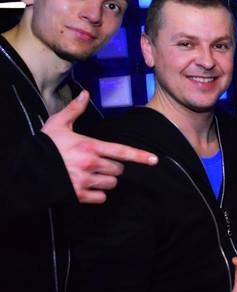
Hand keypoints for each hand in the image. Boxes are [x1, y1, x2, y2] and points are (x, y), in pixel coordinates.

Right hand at [42, 90, 157, 203]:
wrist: (26, 170)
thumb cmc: (44, 146)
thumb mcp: (58, 124)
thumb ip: (75, 110)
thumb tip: (86, 93)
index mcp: (89, 146)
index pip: (121, 151)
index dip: (140, 156)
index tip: (155, 160)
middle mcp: (91, 164)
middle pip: (119, 169)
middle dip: (112, 166)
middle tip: (96, 162)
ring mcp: (86, 181)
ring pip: (111, 183)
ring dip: (106, 180)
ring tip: (90, 174)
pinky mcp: (79, 195)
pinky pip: (102, 198)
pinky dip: (97, 195)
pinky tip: (86, 187)